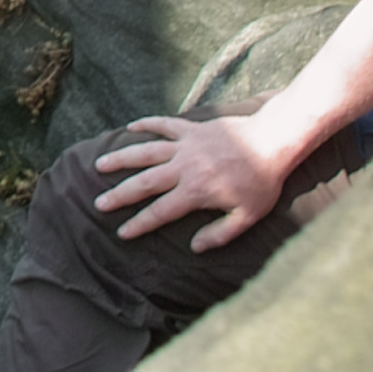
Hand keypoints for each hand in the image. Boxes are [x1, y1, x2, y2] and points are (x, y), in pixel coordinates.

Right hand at [91, 110, 287, 250]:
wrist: (272, 141)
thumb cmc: (262, 182)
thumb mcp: (248, 216)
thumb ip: (220, 234)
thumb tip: (194, 247)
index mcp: (195, 192)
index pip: (160, 212)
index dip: (139, 223)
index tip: (121, 232)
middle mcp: (183, 168)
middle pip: (144, 183)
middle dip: (119, 195)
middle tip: (99, 203)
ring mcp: (185, 145)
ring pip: (145, 151)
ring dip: (121, 158)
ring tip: (100, 164)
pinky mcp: (191, 128)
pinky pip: (163, 124)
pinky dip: (146, 124)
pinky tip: (130, 127)